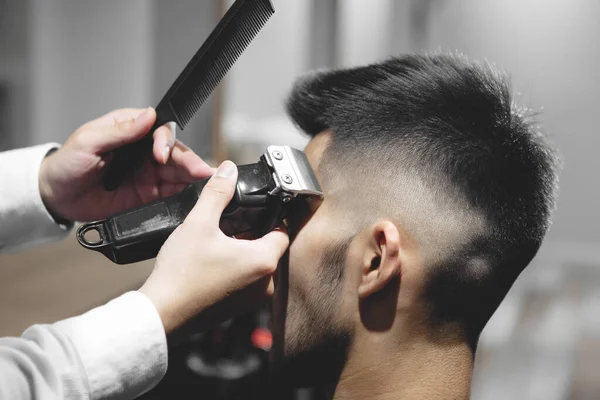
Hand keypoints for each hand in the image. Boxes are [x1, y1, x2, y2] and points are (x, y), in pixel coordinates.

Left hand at [38, 107, 212, 221]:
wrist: (56, 197)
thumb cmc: (67, 164)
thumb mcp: (88, 142)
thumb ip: (120, 131)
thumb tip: (148, 115)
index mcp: (130, 130)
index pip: (159, 130)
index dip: (165, 142)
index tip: (161, 155)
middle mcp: (143, 151)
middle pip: (175, 153)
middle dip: (189, 162)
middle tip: (201, 172)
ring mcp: (148, 173)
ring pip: (177, 174)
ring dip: (191, 178)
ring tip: (204, 185)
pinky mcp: (148, 195)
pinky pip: (170, 194)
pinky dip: (183, 196)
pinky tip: (193, 198)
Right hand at [139, 161, 289, 337]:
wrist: (161, 314)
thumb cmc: (181, 274)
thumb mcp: (199, 223)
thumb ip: (218, 193)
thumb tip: (229, 170)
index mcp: (263, 261)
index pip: (282, 231)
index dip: (269, 216)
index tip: (251, 210)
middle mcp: (265, 284)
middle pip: (269, 247)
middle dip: (252, 233)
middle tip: (228, 224)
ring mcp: (251, 299)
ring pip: (256, 264)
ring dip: (242, 251)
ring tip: (217, 243)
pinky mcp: (237, 308)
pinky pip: (245, 281)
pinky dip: (233, 269)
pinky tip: (211, 263)